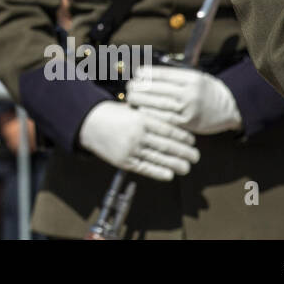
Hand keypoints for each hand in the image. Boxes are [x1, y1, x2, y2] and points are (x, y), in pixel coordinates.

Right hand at [77, 100, 199, 180]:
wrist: (87, 122)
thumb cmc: (110, 113)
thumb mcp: (131, 109)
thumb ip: (149, 116)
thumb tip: (170, 124)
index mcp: (140, 119)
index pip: (168, 130)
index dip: (183, 137)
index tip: (192, 141)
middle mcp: (137, 134)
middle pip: (167, 146)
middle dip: (184, 152)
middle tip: (195, 156)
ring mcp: (130, 149)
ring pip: (159, 159)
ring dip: (176, 164)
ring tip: (187, 167)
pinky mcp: (123, 161)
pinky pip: (145, 169)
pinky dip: (159, 172)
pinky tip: (169, 174)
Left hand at [125, 65, 241, 134]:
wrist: (230, 107)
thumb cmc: (207, 90)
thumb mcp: (195, 77)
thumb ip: (175, 76)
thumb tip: (145, 74)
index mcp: (191, 78)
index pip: (162, 74)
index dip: (145, 74)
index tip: (136, 74)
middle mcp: (190, 92)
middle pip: (157, 89)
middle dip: (139, 88)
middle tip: (129, 87)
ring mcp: (189, 108)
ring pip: (159, 104)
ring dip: (141, 101)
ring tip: (131, 98)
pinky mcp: (188, 123)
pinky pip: (165, 118)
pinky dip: (151, 114)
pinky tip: (142, 111)